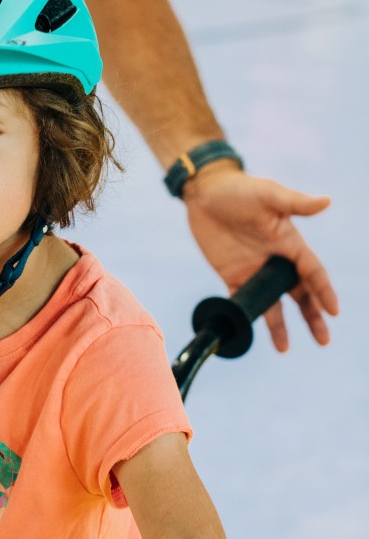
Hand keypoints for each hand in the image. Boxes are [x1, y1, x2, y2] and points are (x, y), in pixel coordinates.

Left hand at [183, 162, 337, 350]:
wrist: (204, 193)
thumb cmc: (241, 189)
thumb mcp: (269, 195)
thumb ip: (295, 203)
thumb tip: (326, 200)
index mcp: (290, 243)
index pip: (312, 272)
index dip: (324, 291)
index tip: (334, 311)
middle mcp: (276, 261)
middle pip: (300, 294)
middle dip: (312, 317)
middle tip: (324, 340)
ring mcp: (255, 271)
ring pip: (273, 304)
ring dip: (281, 326)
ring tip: (285, 349)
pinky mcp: (233, 276)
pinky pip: (243, 302)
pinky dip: (248, 318)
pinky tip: (251, 334)